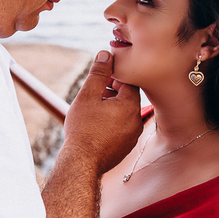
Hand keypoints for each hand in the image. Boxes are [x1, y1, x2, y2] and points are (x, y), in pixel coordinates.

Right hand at [62, 50, 141, 175]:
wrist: (82, 163)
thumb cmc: (83, 129)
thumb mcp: (88, 96)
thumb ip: (99, 73)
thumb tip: (106, 54)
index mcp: (130, 106)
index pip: (128, 83)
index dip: (114, 78)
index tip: (100, 80)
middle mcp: (137, 121)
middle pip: (127, 99)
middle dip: (112, 93)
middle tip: (95, 94)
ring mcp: (133, 137)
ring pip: (124, 115)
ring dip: (111, 109)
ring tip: (93, 110)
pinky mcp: (126, 148)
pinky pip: (122, 130)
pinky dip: (112, 124)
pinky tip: (96, 127)